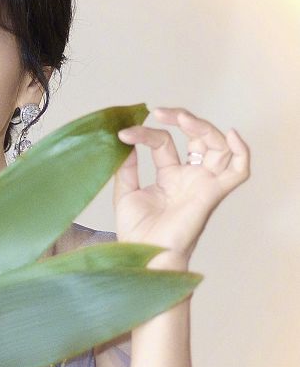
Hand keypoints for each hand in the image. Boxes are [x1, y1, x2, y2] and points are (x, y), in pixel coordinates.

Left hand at [114, 106, 249, 264]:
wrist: (144, 255)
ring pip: (217, 146)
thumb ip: (127, 167)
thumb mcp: (125, 192)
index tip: (124, 134)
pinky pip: (239, 172)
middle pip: (197, 137)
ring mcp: (202, 184)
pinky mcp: (212, 193)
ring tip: (180, 117)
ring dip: (202, 126)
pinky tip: (230, 135)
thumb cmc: (137, 233)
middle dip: (182, 118)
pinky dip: (242, 152)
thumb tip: (126, 141)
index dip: (145, 133)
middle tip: (159, 111)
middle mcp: (189, 177)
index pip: (163, 142)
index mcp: (169, 176)